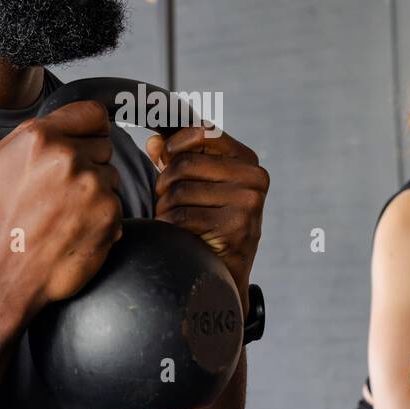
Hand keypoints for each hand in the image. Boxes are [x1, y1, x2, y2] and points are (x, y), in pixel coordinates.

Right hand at [0, 100, 122, 315]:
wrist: (6, 272)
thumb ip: (28, 134)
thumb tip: (60, 122)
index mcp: (40, 137)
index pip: (92, 113)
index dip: (91, 129)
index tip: (87, 142)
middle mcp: (68, 156)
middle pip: (104, 146)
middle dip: (89, 164)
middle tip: (63, 191)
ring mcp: (91, 184)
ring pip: (111, 175)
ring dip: (96, 191)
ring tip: (66, 213)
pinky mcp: (110, 212)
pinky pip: (117, 203)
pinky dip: (103, 217)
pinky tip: (77, 228)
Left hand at [146, 125, 268, 310]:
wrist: (223, 275)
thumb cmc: (209, 224)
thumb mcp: (198, 186)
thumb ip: (178, 159)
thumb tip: (155, 141)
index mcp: (248, 161)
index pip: (204, 133)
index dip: (175, 143)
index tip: (163, 156)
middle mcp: (254, 179)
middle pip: (184, 164)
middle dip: (164, 183)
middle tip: (165, 200)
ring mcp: (248, 204)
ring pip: (179, 191)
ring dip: (165, 208)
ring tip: (173, 219)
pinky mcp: (236, 228)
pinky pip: (182, 216)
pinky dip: (169, 226)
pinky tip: (178, 234)